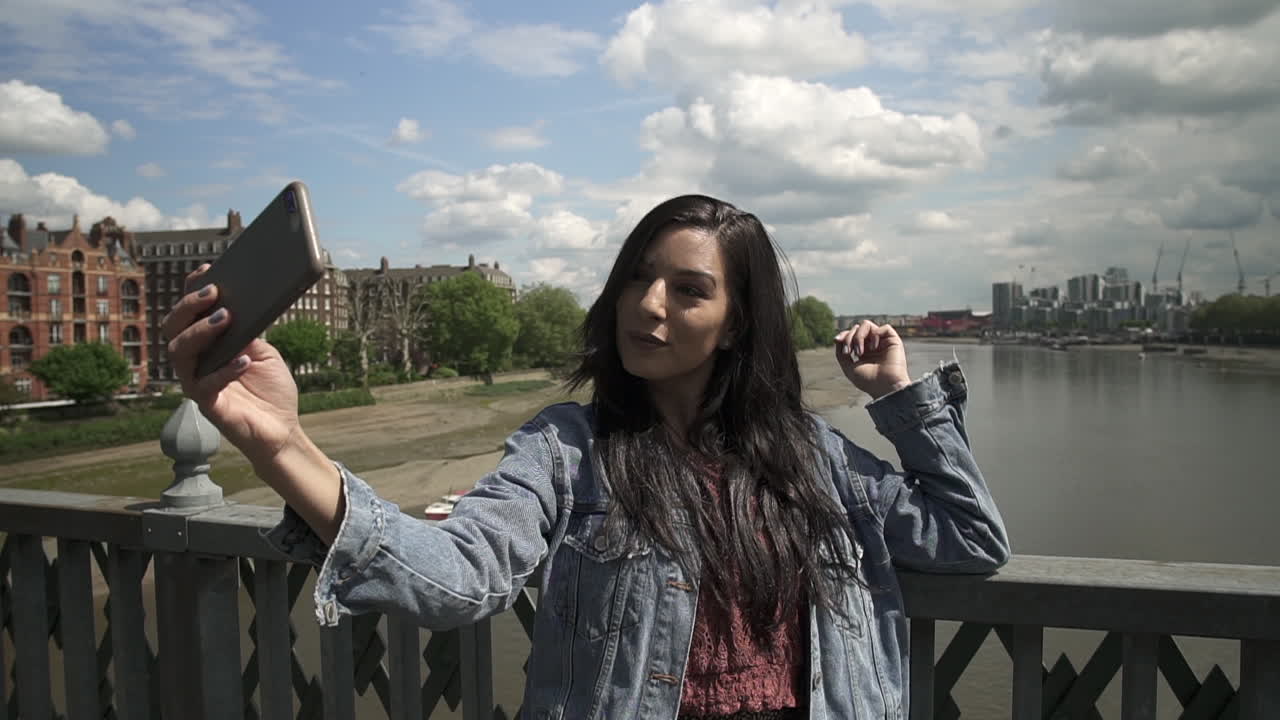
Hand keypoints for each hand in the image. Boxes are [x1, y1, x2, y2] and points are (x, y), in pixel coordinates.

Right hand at [162, 264, 302, 466]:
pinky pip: (205, 383)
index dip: (192, 290)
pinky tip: (243, 359)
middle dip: (190, 307)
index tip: (206, 271)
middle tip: (214, 293)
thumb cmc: (270, 389)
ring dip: (201, 331)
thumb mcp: (263, 351)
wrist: (281, 428)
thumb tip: (238, 305)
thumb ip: (248, 331)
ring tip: (226, 318)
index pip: (191, 313)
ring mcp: (197, 381)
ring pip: (179, 352)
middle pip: (174, 327)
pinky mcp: (207, 404)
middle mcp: (196, 360)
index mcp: (208, 343)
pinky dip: (224, 369)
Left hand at [834, 320, 911, 399]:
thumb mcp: (848, 368)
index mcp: (863, 351)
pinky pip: (884, 328)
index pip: (851, 334)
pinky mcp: (893, 341)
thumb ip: (841, 353)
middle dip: (849, 337)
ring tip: (860, 352)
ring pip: (867, 325)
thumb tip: (838, 339)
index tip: (837, 340)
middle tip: (849, 352)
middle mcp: (872, 345)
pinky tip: (874, 348)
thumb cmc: (868, 381)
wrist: (885, 388)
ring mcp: (882, 342)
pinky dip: (875, 334)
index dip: (843, 335)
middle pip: (856, 328)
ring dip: (859, 336)